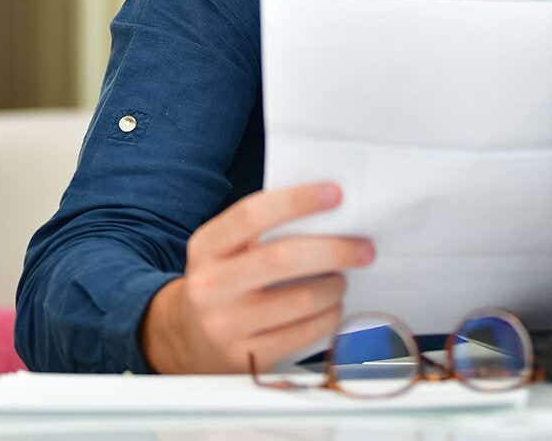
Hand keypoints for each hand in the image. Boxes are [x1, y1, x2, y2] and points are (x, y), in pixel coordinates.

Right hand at [140, 182, 373, 372]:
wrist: (186, 337)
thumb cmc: (224, 280)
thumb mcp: (226, 249)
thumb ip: (264, 229)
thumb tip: (330, 210)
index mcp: (206, 247)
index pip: (252, 214)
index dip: (297, 200)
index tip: (336, 193)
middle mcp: (210, 285)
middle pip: (283, 258)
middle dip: (335, 250)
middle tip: (364, 248)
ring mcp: (225, 325)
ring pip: (302, 299)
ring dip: (336, 287)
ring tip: (341, 281)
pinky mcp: (246, 357)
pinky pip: (304, 333)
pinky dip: (329, 317)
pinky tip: (331, 308)